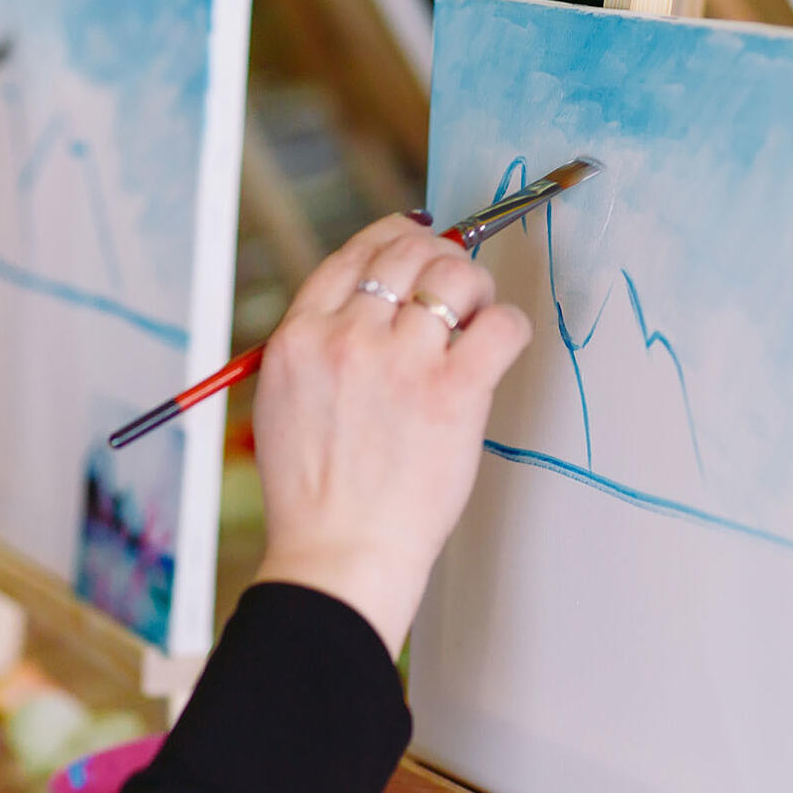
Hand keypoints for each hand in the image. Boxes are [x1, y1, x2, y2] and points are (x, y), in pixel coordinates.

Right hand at [252, 214, 532, 655]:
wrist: (337, 556)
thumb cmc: (315, 495)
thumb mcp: (285, 401)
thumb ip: (320, 345)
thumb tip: (374, 299)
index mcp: (300, 337)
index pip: (354, 253)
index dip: (395, 237)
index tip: (419, 239)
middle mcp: (348, 337)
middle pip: (407, 252)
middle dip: (441, 259)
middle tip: (458, 287)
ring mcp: (401, 362)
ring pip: (456, 276)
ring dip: (476, 289)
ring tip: (477, 319)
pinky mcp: (453, 392)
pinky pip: (501, 324)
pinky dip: (508, 326)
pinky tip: (498, 347)